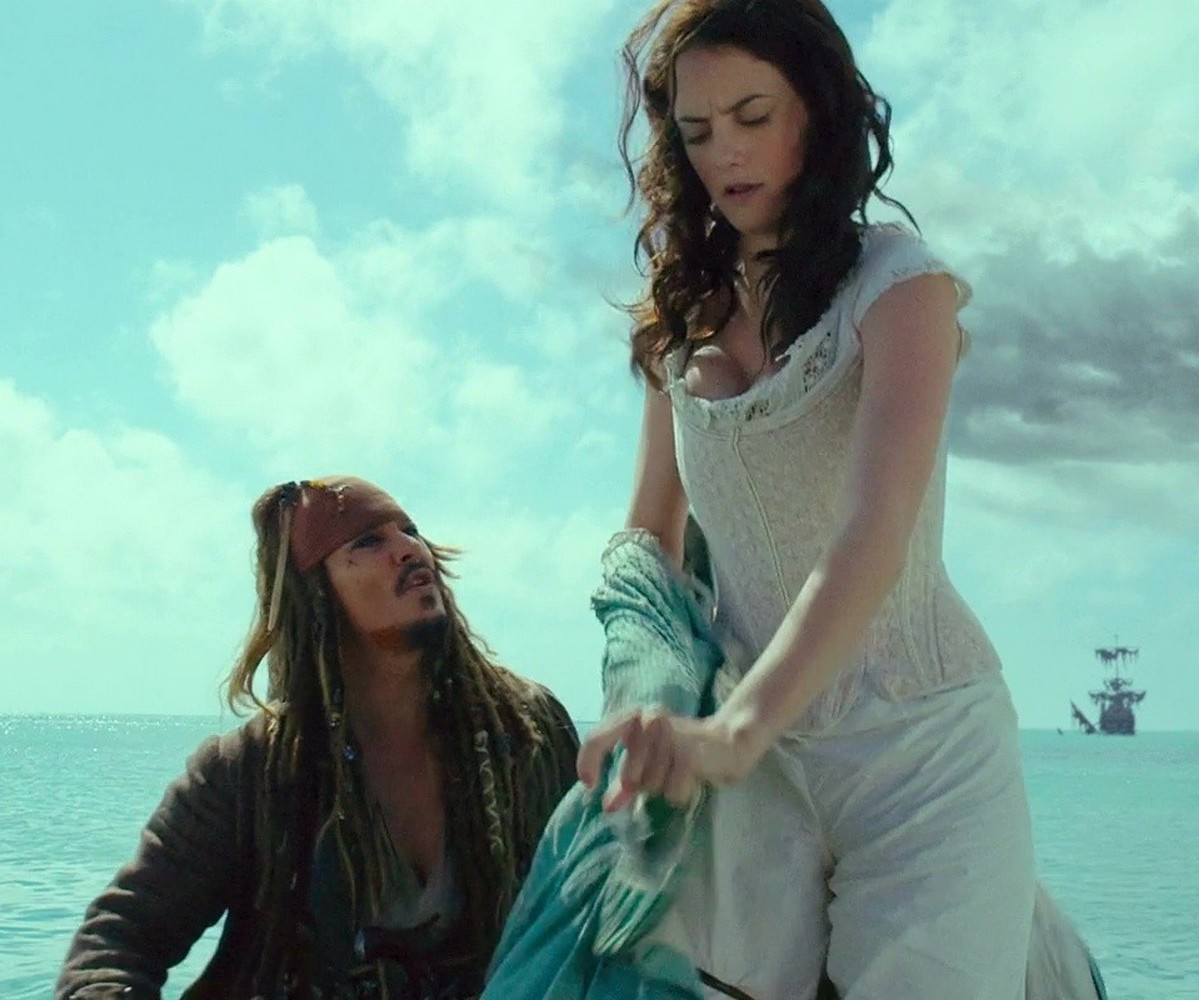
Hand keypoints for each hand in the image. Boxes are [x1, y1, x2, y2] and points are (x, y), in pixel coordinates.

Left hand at [576, 709, 759, 812]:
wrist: (726, 744)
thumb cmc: (681, 753)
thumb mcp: (649, 764)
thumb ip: (624, 784)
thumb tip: (605, 807)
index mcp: (633, 717)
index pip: (597, 736)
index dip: (588, 761)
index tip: (589, 785)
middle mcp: (649, 719)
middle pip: (630, 776)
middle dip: (645, 783)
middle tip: (666, 770)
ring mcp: (670, 732)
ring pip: (651, 786)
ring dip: (665, 787)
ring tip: (681, 771)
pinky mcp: (689, 751)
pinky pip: (671, 792)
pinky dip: (681, 793)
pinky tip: (693, 778)